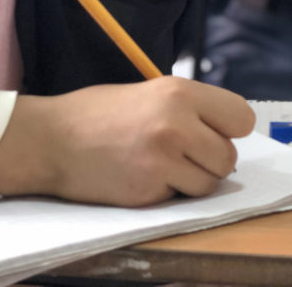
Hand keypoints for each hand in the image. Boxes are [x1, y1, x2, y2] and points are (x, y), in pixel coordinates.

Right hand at [0, 77, 254, 206]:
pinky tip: (141, 176)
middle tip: (185, 154)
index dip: (230, 129)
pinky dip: (166, 192)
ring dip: (192, 180)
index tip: (214, 132)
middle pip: (228, 157)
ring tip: (162, 165)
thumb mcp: (153, 92)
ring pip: (209, 183)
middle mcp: (176, 124)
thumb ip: (192, 108)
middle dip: (211, 159)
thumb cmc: (100, 112)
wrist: (50, 140)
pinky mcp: (147, 191)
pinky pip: (178, 198)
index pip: (242, 117)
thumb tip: (229, 131)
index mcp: (180, 92)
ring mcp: (162, 160)